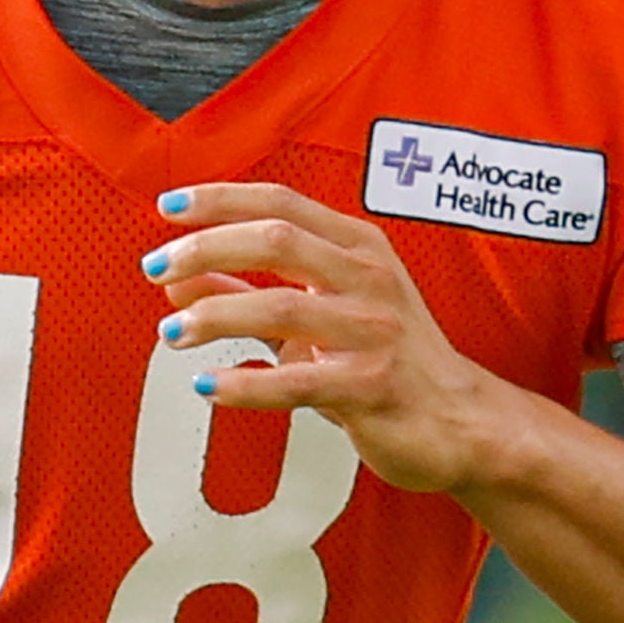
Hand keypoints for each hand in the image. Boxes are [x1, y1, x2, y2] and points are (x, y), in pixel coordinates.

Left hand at [142, 182, 531, 496]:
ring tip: (172, 330)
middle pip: (277, 240)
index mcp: (358, 248)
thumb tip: (179, 277)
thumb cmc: (392, 362)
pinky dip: (245, 383)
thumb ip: (247, 293)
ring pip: (281, 306)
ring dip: (215, 315)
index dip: (221, 200)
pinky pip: (296, 380)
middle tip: (158, 266)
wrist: (465, 421)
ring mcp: (374, 332)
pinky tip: (209, 387)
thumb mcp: (318, 315)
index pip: (281, 204)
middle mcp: (369, 279)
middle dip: (206, 248)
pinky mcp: (371, 386)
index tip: (170, 208)